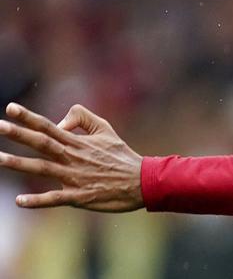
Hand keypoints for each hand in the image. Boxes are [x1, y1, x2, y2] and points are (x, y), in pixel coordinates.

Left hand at [0, 103, 143, 211]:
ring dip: (20, 164)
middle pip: (42, 143)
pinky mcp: (79, 197)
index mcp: (78, 142)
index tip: (10, 108)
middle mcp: (73, 157)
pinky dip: (37, 201)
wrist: (142, 181)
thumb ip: (83, 119)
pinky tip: (19, 202)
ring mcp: (75, 177)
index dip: (29, 117)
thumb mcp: (106, 129)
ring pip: (43, 169)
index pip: (49, 126)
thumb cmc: (121, 155)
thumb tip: (60, 122)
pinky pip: (55, 198)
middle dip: (19, 134)